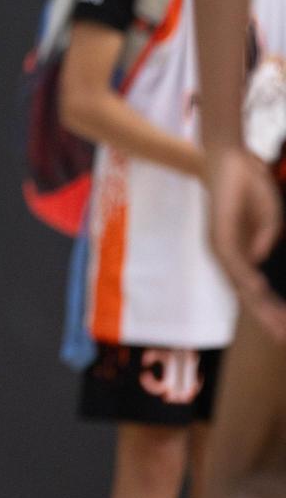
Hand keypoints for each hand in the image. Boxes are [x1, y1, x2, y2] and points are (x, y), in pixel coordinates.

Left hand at [207, 147, 285, 341]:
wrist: (232, 158)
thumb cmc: (252, 186)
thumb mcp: (270, 216)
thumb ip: (267, 237)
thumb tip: (259, 258)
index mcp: (242, 254)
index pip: (258, 290)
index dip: (273, 311)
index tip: (285, 333)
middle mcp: (230, 256)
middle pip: (249, 295)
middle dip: (267, 318)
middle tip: (283, 339)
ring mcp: (222, 247)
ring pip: (241, 284)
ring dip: (258, 305)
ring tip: (277, 325)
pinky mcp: (218, 233)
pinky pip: (233, 260)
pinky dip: (245, 276)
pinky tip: (259, 290)